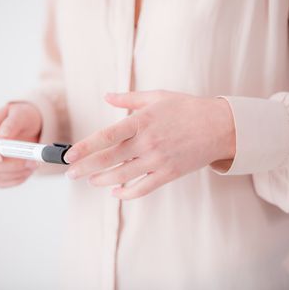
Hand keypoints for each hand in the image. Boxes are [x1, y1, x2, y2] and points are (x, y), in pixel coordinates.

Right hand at [0, 102, 42, 187]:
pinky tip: (31, 167)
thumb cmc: (24, 117)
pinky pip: (5, 183)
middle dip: (10, 165)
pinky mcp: (1, 173)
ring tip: (35, 162)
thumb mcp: (21, 114)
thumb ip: (12, 123)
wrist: (33, 127)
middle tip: (31, 160)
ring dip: (18, 173)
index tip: (0, 156)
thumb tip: (2, 136)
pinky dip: (20, 178)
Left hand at [64, 90, 235, 199]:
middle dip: (85, 167)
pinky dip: (127, 193)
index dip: (85, 147)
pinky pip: (143, 188)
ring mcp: (158, 160)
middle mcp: (147, 142)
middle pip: (109, 159)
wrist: (219, 126)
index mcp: (142, 121)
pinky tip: (116, 193)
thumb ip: (129, 98)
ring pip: (123, 176)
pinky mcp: (168, 173)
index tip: (69, 155)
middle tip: (70, 173)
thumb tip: (106, 95)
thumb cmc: (187, 108)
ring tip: (90, 180)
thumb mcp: (157, 96)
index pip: (106, 136)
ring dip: (102, 180)